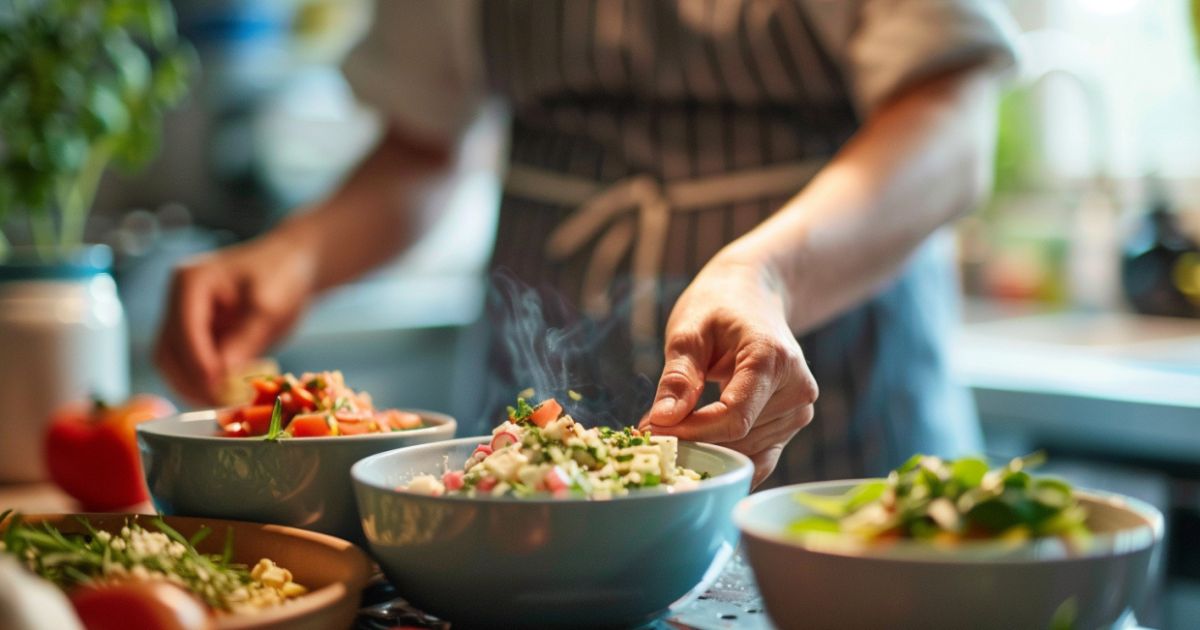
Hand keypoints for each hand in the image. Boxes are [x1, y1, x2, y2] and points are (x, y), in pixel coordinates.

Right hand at [154, 230, 317, 404]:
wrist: (292, 265)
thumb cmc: (283, 275)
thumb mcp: (270, 307)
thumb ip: (245, 338)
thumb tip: (221, 375)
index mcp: (190, 282)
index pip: (183, 330)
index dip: (198, 363)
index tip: (218, 389)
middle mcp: (178, 299)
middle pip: (168, 350)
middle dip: (191, 380)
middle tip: (220, 404)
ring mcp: (183, 317)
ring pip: (172, 362)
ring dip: (192, 386)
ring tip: (223, 403)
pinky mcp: (195, 333)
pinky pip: (189, 364)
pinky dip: (202, 382)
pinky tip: (225, 394)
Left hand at [641, 257, 817, 485]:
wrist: (755, 295)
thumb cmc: (719, 305)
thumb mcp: (689, 330)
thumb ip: (678, 377)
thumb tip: (661, 421)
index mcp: (773, 360)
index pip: (734, 418)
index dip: (691, 432)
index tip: (651, 430)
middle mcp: (797, 389)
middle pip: (740, 439)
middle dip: (693, 441)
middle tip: (649, 431)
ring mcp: (800, 409)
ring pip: (747, 453)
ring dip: (707, 449)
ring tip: (671, 427)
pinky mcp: (794, 421)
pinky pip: (759, 456)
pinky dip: (726, 455)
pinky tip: (697, 441)